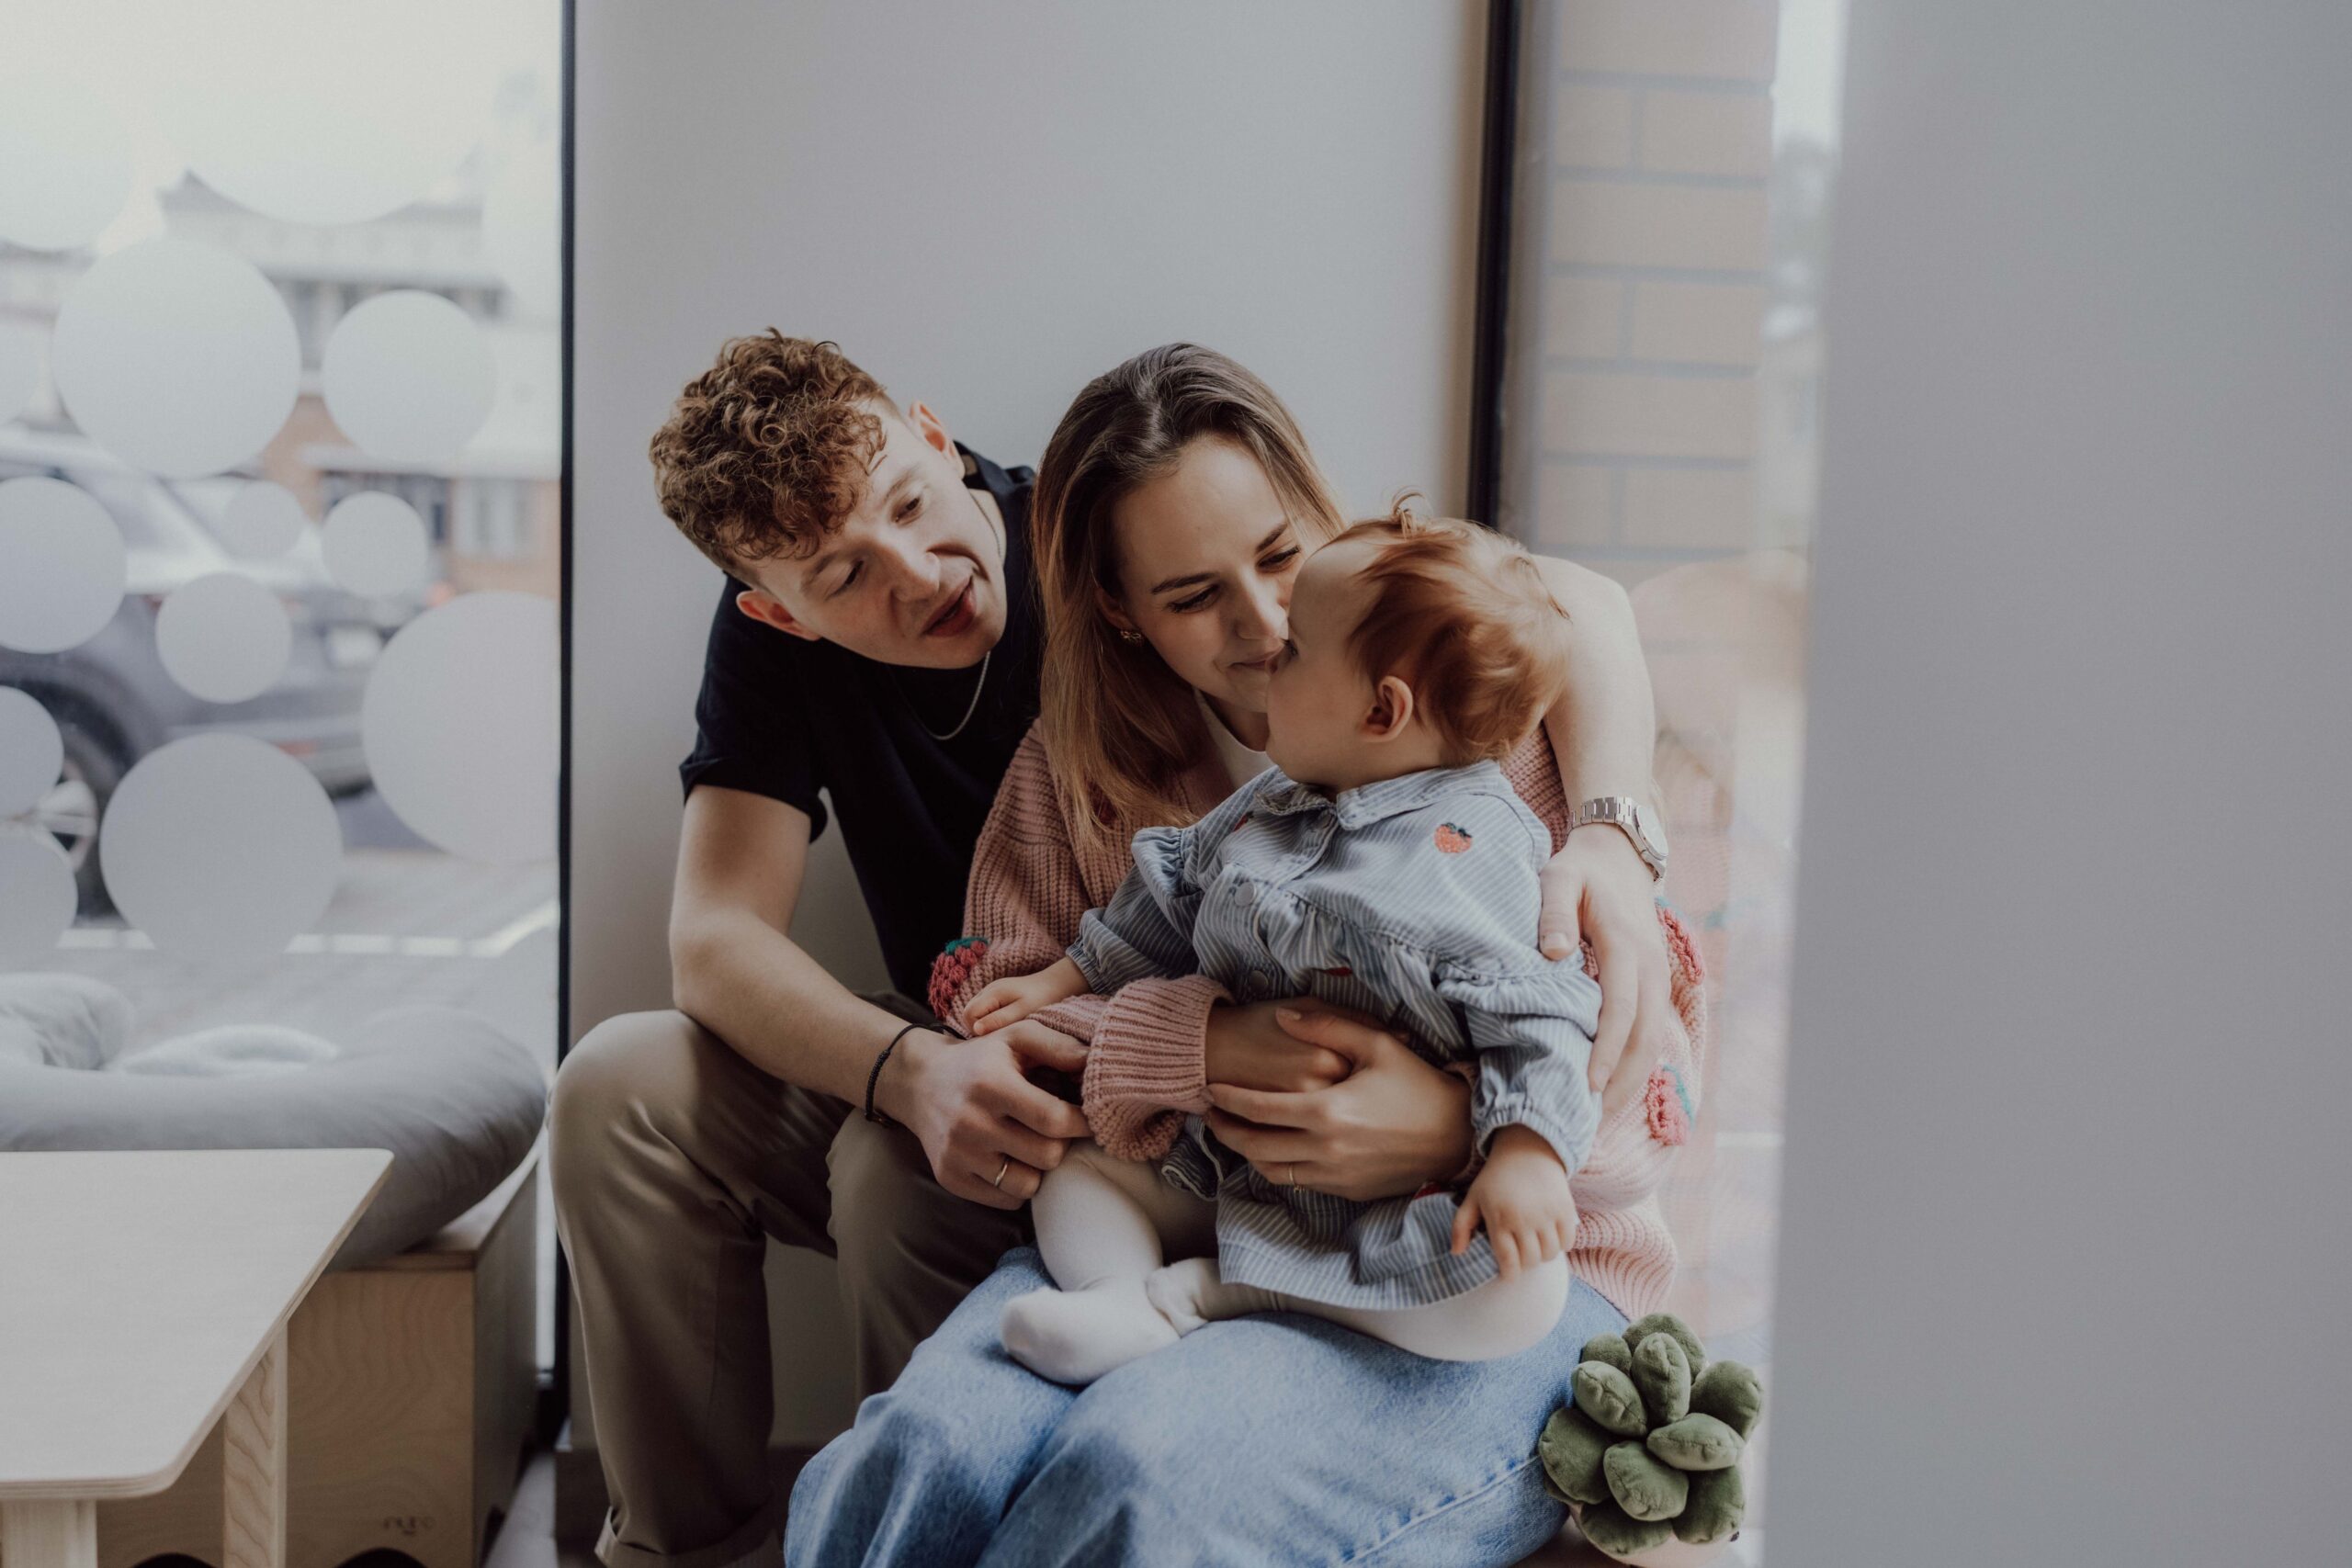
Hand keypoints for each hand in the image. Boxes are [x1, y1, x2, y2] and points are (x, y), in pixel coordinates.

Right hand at [884, 1020, 1089, 1209]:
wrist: (920, 1082)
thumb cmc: (980, 1059)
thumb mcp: (1016, 1038)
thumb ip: (1058, 1047)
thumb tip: (1095, 1063)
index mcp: (991, 1084)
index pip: (1053, 1119)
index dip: (1082, 1123)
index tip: (1090, 1119)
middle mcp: (971, 1123)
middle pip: (1047, 1155)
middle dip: (1061, 1144)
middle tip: (1056, 1130)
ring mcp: (958, 1155)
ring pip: (1028, 1184)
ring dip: (1039, 1167)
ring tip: (1031, 1144)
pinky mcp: (950, 1178)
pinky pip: (1005, 1200)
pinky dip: (1016, 1183)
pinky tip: (1009, 1158)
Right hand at [967, 957, 1086, 1034]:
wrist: (1056, 985)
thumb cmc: (1042, 1000)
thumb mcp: (1023, 1013)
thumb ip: (999, 1020)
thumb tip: (976, 1029)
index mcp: (993, 993)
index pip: (968, 1014)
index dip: (977, 1029)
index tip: (996, 1035)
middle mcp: (987, 989)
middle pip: (968, 1013)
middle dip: (979, 1027)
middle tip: (1001, 1033)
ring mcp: (990, 991)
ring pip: (975, 1012)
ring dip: (985, 1023)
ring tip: (1005, 1028)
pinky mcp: (996, 995)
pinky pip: (984, 1010)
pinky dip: (990, 1018)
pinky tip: (1006, 1022)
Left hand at [1202, 1006, 1473, 1202]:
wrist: (1457, 1135)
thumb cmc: (1418, 1084)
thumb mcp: (1376, 1044)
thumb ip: (1326, 1026)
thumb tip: (1282, 1017)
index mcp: (1327, 1111)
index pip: (1258, 1109)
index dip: (1227, 1099)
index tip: (1209, 1089)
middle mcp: (1325, 1149)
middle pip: (1255, 1146)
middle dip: (1225, 1131)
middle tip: (1209, 1116)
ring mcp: (1335, 1175)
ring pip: (1271, 1170)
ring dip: (1247, 1153)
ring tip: (1235, 1134)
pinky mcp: (1347, 1190)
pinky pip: (1298, 1183)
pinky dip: (1277, 1167)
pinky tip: (1273, 1149)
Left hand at [1451, 1125, 1576, 1279]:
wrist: (1527, 1151)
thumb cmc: (1496, 1179)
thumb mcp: (1473, 1198)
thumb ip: (1461, 1226)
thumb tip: (1456, 1253)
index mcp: (1500, 1218)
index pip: (1508, 1260)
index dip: (1509, 1274)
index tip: (1509, 1274)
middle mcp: (1525, 1219)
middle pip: (1531, 1260)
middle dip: (1525, 1264)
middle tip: (1521, 1255)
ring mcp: (1547, 1215)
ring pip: (1550, 1254)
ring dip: (1543, 1255)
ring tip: (1536, 1246)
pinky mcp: (1566, 1210)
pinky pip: (1567, 1242)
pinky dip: (1561, 1245)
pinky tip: (1551, 1236)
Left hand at [1539, 827, 1674, 1118]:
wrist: (1619, 856)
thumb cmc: (1579, 870)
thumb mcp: (1559, 876)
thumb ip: (1554, 911)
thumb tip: (1555, 952)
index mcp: (1625, 944)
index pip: (1621, 1007)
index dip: (1606, 1049)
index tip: (1586, 1084)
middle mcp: (1650, 966)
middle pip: (1643, 1036)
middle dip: (1619, 1080)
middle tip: (1588, 1119)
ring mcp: (1657, 977)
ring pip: (1651, 1040)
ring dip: (1629, 1080)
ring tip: (1597, 1117)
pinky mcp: (1654, 986)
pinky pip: (1649, 1033)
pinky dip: (1632, 1064)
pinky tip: (1609, 1090)